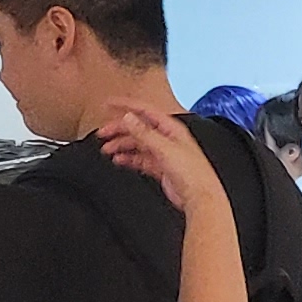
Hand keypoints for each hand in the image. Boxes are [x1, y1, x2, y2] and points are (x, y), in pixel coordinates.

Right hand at [98, 103, 216, 210]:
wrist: (199, 197)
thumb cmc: (192, 173)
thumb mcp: (164, 148)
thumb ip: (144, 133)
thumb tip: (129, 117)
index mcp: (171, 128)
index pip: (145, 110)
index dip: (126, 105)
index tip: (108, 104)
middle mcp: (168, 138)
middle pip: (138, 128)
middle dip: (119, 129)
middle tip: (102, 133)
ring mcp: (164, 153)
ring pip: (138, 144)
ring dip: (121, 145)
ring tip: (107, 149)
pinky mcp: (161, 167)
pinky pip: (140, 159)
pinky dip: (129, 158)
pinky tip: (119, 160)